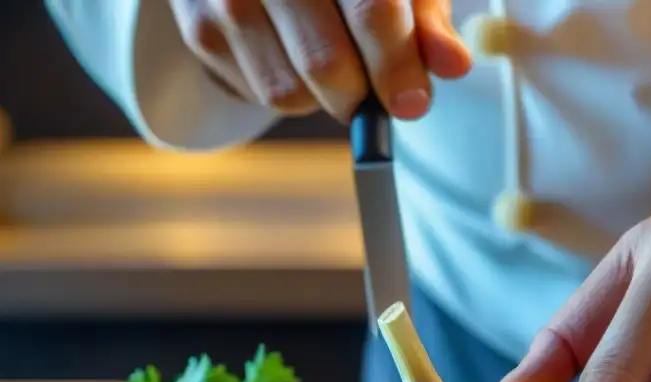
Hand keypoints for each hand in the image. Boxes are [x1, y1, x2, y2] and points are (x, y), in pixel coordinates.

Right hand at [169, 0, 471, 120]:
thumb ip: (426, 18)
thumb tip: (452, 65)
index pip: (371, 10)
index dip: (396, 64)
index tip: (412, 103)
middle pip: (325, 63)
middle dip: (361, 94)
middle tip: (377, 91)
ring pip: (289, 92)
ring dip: (325, 96)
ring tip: (333, 57)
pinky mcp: (197, 25)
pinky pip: (259, 95)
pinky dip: (290, 91)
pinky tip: (291, 51)